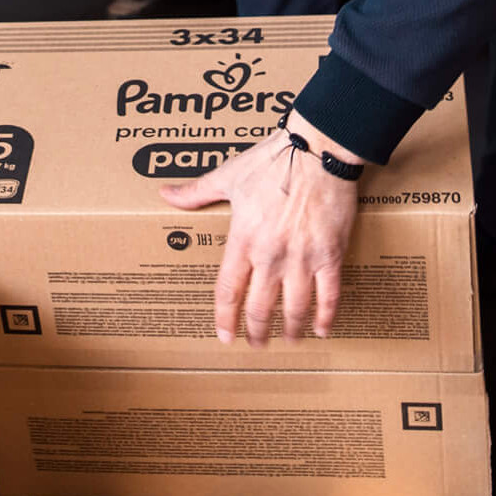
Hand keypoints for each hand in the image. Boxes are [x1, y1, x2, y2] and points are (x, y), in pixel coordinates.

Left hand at [161, 110, 361, 345]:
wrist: (316, 150)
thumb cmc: (270, 161)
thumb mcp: (228, 176)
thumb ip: (196, 192)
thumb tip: (165, 194)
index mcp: (243, 239)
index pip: (228, 290)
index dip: (225, 317)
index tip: (224, 335)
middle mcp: (271, 256)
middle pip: (261, 307)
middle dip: (257, 331)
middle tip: (256, 344)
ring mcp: (302, 258)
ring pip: (294, 308)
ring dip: (290, 329)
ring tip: (288, 341)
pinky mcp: (330, 255)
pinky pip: (329, 295)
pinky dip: (326, 316)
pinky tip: (322, 328)